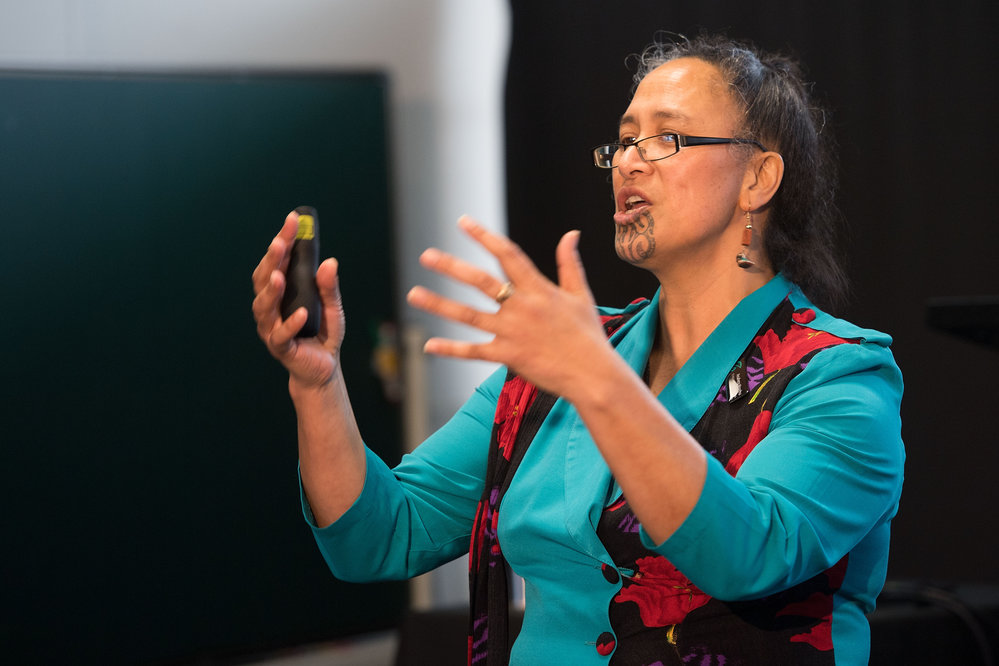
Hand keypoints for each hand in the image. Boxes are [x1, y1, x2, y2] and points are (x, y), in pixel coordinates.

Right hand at [251, 210, 345, 388]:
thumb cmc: (322, 333)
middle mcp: (271, 307)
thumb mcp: (332, 307)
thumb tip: (330, 261)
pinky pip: (281, 335)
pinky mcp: (281, 348)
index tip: (293, 220)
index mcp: (281, 292)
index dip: (283, 240)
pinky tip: (301, 313)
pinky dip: (290, 323)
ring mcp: (272, 327)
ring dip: (271, 290)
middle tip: (281, 242)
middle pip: (264, 280)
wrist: (323, 368)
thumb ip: (329, 286)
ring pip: (264, 307)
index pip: (277, 261)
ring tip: (279, 276)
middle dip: (272, 260)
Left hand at [406, 216, 611, 397]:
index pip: (507, 254)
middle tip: (426, 255)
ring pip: (469, 315)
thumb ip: (569, 263)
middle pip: (480, 281)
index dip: (484, 236)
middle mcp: (522, 307)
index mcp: (538, 289)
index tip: (463, 222)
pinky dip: (451, 349)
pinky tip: (428, 345)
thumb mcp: (580, 294)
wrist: (594, 374)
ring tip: (413, 295)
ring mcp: (512, 332)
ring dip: (439, 304)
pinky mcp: (508, 356)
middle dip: (451, 267)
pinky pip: (474, 351)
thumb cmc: (588, 335)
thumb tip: (571, 234)